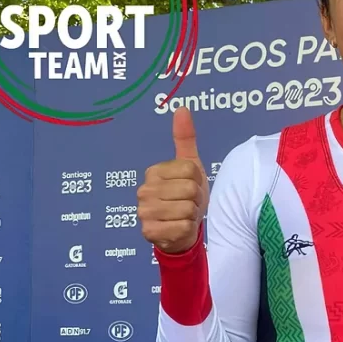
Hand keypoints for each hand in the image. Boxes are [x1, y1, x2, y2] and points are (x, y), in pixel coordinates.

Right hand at [137, 107, 208, 253]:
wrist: (182, 231)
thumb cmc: (186, 196)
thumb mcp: (190, 166)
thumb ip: (185, 138)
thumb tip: (182, 108)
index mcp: (153, 172)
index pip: (190, 170)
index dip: (198, 180)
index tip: (191, 186)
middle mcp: (144, 191)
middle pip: (189, 189)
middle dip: (196, 199)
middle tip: (188, 203)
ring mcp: (144, 212)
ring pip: (187, 209)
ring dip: (192, 215)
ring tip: (184, 215)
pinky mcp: (149, 232)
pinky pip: (183, 227)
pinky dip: (187, 229)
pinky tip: (179, 228)